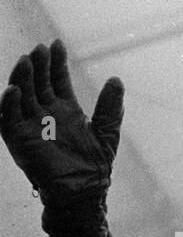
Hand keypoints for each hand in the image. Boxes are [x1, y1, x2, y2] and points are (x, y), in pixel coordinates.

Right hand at [0, 40, 122, 207]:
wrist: (84, 192)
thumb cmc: (95, 165)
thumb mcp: (106, 132)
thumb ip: (110, 107)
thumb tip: (116, 79)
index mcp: (65, 109)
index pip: (57, 79)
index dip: (56, 62)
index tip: (57, 44)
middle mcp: (45, 113)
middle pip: (38, 82)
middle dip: (39, 65)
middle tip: (41, 49)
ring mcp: (30, 124)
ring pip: (21, 95)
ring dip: (22, 78)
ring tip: (27, 61)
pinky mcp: (18, 139)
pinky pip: (8, 118)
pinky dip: (9, 104)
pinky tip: (15, 90)